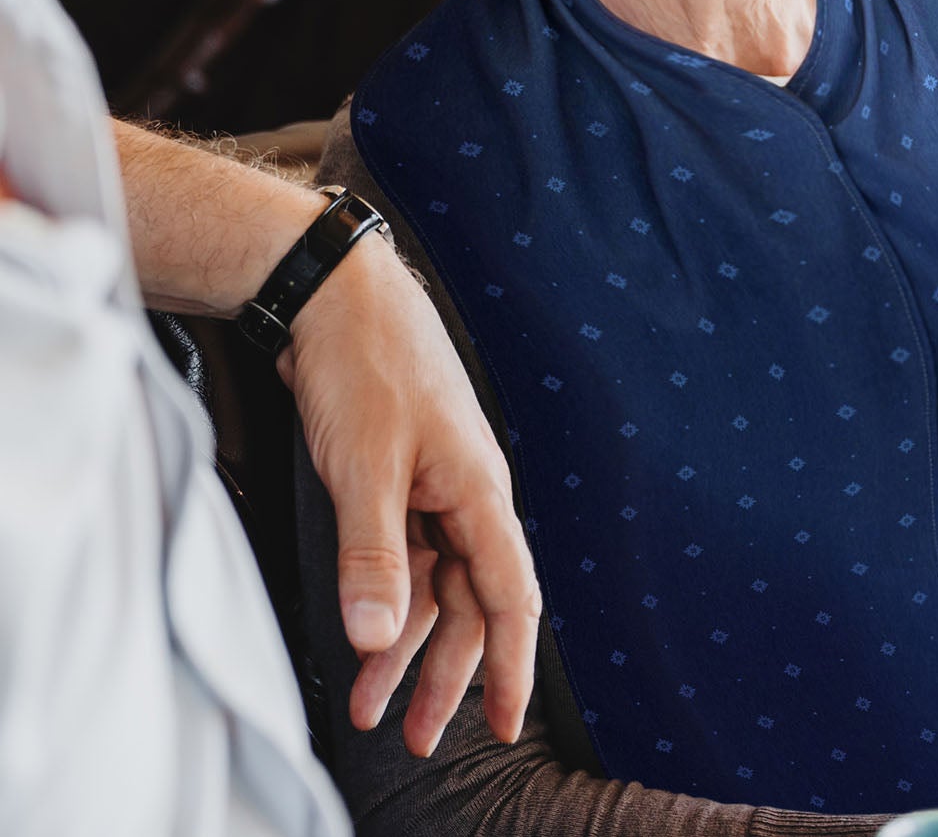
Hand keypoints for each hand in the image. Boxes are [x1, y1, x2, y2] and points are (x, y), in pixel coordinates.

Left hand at [278, 234, 540, 755]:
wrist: (334, 294)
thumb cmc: (367, 364)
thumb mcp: (366, 467)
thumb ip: (374, 555)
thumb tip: (378, 637)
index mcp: (477, 490)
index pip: (510, 595)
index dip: (511, 663)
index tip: (504, 722)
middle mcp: (464, 493)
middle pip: (469, 601)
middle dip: (447, 673)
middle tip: (419, 736)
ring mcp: (430, 484)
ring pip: (432, 584)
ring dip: (404, 644)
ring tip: (371, 703)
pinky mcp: (397, 476)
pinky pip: (402, 555)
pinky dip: (383, 598)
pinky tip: (363, 632)